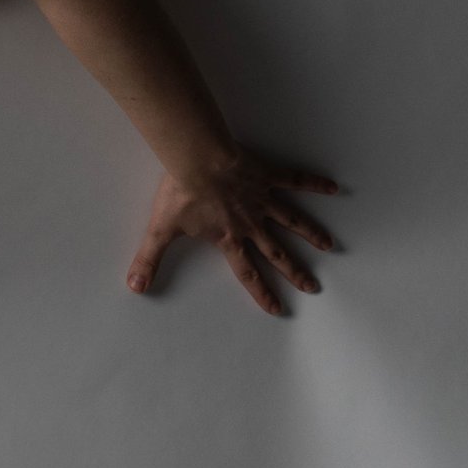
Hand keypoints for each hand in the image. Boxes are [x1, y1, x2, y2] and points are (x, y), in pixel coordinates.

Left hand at [126, 149, 340, 316]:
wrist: (197, 160)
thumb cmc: (181, 192)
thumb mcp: (161, 229)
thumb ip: (149, 259)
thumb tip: (134, 286)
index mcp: (228, 237)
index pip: (246, 272)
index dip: (261, 292)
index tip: (278, 308)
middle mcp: (251, 223)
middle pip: (277, 253)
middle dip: (295, 271)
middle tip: (313, 286)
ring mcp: (262, 199)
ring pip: (292, 220)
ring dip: (311, 233)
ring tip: (329, 245)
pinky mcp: (267, 176)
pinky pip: (294, 180)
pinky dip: (313, 183)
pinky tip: (332, 188)